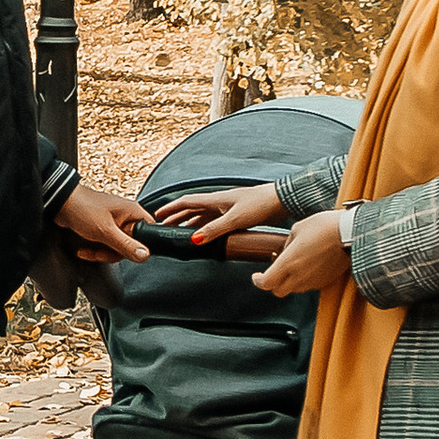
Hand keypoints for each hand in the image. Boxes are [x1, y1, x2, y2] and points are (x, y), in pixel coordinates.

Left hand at [53, 177, 153, 263]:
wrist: (60, 204)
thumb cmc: (82, 208)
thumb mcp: (106, 231)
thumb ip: (126, 245)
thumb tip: (145, 255)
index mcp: (132, 212)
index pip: (149, 232)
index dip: (140, 246)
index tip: (126, 251)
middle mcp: (125, 216)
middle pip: (131, 245)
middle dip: (114, 252)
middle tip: (102, 251)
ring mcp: (114, 222)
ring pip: (117, 247)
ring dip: (102, 253)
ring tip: (90, 250)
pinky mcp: (103, 228)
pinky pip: (106, 245)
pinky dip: (96, 250)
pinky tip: (85, 250)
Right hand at [158, 178, 284, 258]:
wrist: (282, 201)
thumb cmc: (260, 205)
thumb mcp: (235, 219)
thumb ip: (214, 230)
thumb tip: (194, 239)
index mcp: (215, 199)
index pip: (186, 202)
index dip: (171, 208)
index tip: (157, 214)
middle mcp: (219, 201)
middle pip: (192, 209)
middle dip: (176, 216)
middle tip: (164, 225)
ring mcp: (228, 207)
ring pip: (202, 215)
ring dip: (189, 222)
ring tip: (179, 231)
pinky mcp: (237, 214)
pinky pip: (214, 220)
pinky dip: (204, 227)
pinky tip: (204, 234)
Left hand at [251, 208, 350, 295]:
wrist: (349, 233)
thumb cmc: (323, 227)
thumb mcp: (297, 229)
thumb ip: (287, 244)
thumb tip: (285, 252)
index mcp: (288, 263)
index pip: (266, 283)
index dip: (258, 281)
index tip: (256, 276)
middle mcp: (299, 276)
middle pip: (278, 291)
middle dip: (272, 284)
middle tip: (272, 273)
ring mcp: (314, 281)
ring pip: (294, 289)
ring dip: (289, 281)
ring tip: (293, 266)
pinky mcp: (326, 281)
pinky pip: (309, 285)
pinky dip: (304, 279)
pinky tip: (308, 266)